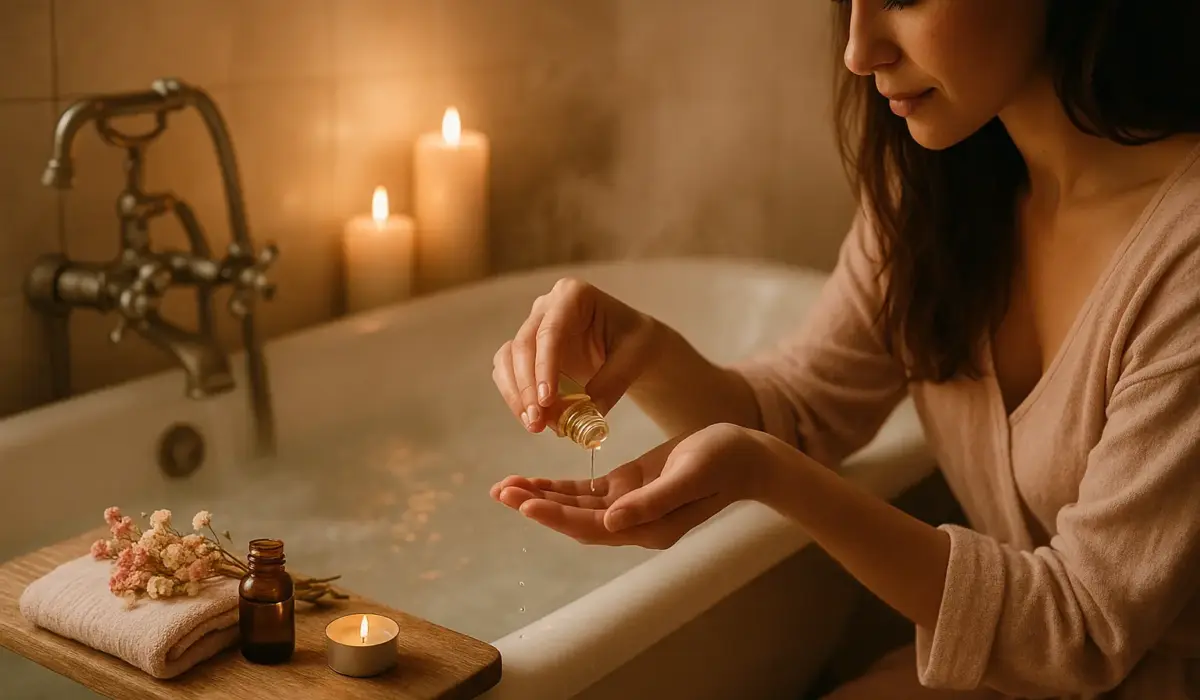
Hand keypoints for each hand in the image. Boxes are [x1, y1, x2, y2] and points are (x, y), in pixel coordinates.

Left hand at [489, 423, 774, 548]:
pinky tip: (532, 482)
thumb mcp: (689, 476)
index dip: (555, 516)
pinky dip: (558, 488)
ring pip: (575, 507)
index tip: (524, 503)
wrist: (747, 455)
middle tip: (500, 492)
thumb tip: (611, 522)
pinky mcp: (629, 488)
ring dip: (540, 498)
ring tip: (505, 488)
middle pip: (574, 520)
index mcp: (648, 528)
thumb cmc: (724, 461)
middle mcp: (633, 524)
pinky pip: (586, 493)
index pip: (591, 527)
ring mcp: (629, 506)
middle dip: (537, 506)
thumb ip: (652, 501)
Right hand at [491, 277, 659, 435]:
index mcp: (573, 295)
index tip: (546, 400)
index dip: (544, 366)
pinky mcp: (526, 351)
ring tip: (534, 425)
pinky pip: (508, 372)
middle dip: (527, 387)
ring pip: (508, 359)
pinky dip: (515, 396)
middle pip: (524, 345)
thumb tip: (583, 417)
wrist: (630, 347)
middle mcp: (546, 307)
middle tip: (538, 421)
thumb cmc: (635, 343)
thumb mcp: (634, 359)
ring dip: (516, 394)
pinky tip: (530, 418)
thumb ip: (609, 385)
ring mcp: (532, 328)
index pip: (551, 331)